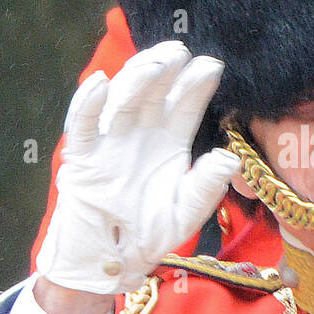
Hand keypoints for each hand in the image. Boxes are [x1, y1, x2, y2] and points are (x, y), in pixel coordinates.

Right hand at [36, 42, 238, 295]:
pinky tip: (101, 84)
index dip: (197, 84)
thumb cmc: (150, 232)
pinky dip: (88, 103)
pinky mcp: (83, 155)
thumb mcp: (186, 212)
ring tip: (153, 63)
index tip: (213, 66)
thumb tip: (230, 159)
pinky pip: (83, 124)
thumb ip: (206, 186)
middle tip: (181, 52)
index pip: (185, 104)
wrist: (112, 261)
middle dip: (166, 68)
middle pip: (154, 90)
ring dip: (136, 77)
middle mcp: (141, 132)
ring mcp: (111, 140)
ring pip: (122, 99)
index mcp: (170, 140)